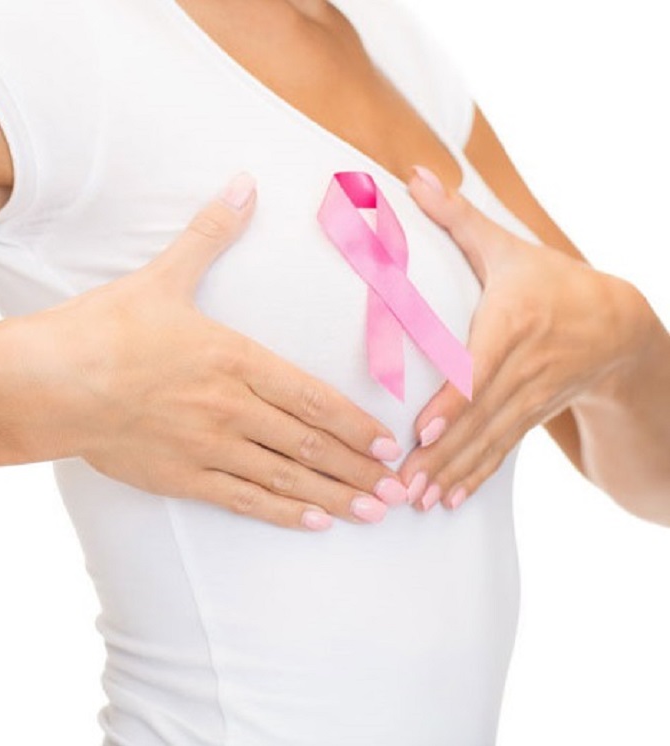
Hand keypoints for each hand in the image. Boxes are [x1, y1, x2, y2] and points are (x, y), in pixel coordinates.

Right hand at [25, 173, 409, 530]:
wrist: (49, 381)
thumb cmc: (103, 328)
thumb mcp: (162, 276)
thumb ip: (210, 234)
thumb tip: (244, 183)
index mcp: (233, 358)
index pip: (311, 397)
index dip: (355, 422)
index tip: (389, 440)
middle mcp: (229, 408)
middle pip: (309, 444)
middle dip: (359, 467)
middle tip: (400, 486)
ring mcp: (205, 446)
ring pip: (284, 477)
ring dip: (334, 496)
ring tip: (374, 512)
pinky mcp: (178, 477)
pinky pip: (242, 499)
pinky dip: (282, 512)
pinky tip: (313, 523)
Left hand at [396, 166, 652, 510]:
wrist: (616, 324)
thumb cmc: (546, 279)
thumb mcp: (508, 246)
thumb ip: (457, 218)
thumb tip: (413, 175)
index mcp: (516, 321)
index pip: (481, 366)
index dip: (456, 400)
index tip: (425, 430)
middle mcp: (527, 365)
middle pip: (480, 415)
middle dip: (442, 453)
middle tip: (401, 484)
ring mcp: (532, 396)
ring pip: (489, 441)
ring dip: (452, 474)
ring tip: (415, 501)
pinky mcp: (532, 416)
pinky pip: (501, 451)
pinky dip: (474, 478)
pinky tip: (446, 503)